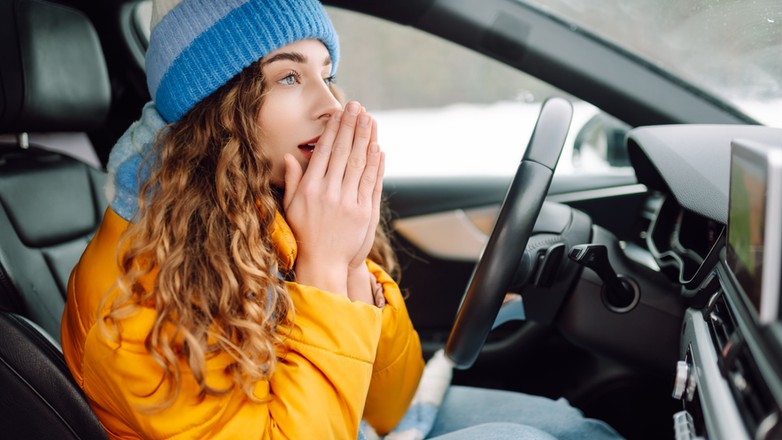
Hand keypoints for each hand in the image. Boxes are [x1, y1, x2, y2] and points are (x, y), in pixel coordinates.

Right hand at [283, 101, 383, 294]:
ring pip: (360, 163)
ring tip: (369, 119)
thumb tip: (289, 157)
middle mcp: (329, 192)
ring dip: (366, 139)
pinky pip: (371, 182)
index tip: (339, 113)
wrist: (323, 264)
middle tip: (357, 106)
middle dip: (351, 126)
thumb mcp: (291, 207)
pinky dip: (376, 164)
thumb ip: (293, 180)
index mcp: (310, 188)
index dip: (333, 130)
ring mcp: (348, 202)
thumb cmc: (305, 235)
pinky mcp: (364, 212)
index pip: (324, 151)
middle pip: (343, 152)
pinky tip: (378, 147)